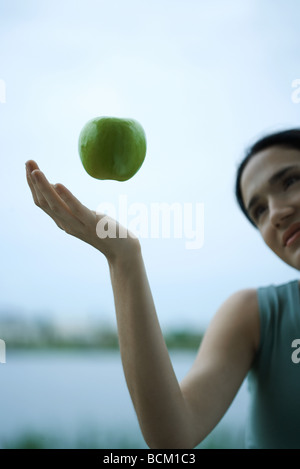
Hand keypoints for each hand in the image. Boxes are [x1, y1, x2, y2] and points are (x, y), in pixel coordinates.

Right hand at [25, 160, 139, 262]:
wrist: (123, 252)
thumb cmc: (106, 231)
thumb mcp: (84, 216)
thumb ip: (70, 206)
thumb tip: (55, 186)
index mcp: (63, 222)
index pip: (42, 203)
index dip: (33, 185)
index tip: (29, 166)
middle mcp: (67, 225)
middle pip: (44, 203)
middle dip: (34, 182)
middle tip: (28, 162)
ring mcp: (79, 225)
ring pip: (55, 206)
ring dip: (43, 188)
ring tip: (36, 171)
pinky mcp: (93, 224)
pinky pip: (77, 209)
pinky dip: (66, 197)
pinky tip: (58, 184)